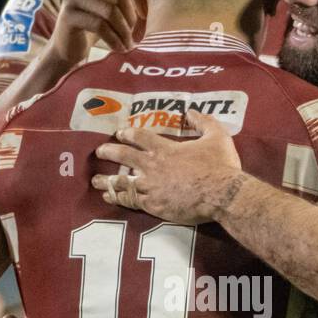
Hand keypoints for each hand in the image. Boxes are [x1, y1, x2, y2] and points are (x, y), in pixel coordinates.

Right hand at [46, 0, 137, 66]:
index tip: (144, 18)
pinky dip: (114, 39)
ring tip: (129, 43)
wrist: (68, 46)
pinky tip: (119, 48)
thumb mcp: (111, 2)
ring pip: (110, 11)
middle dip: (131, 17)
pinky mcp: (68, 15)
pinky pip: (99, 26)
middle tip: (135, 34)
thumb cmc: (95, 22)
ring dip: (124, 31)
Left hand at [91, 109, 244, 223]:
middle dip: (109, 152)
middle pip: (123, 156)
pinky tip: (109, 198)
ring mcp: (150, 186)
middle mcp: (152, 166)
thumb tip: (191, 112)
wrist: (222, 194)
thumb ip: (203, 122)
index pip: (140, 137)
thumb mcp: (217, 136)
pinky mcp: (153, 205)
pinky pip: (129, 200)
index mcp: (165, 148)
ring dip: (106, 180)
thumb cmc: (220, 166)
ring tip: (96, 180)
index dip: (128, 133)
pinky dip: (117, 197)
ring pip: (121, 181)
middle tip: (99, 152)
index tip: (119, 133)